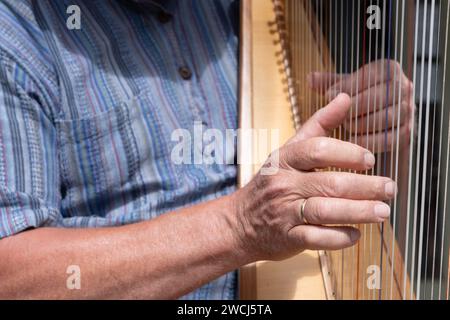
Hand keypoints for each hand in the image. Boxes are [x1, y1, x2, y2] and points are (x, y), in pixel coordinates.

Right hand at [232, 94, 396, 261]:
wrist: (240, 222)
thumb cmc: (271, 183)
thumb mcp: (288, 150)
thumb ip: (318, 124)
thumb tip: (345, 97)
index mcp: (284, 159)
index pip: (317, 150)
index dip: (347, 153)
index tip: (370, 159)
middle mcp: (284, 184)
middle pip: (329, 183)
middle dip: (365, 187)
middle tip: (389, 188)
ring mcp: (284, 212)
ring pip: (325, 211)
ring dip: (359, 212)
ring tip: (383, 211)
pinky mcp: (287, 238)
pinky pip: (317, 239)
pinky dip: (340, 238)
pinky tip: (356, 234)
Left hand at [308, 59, 413, 152]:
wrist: (378, 119)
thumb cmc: (359, 98)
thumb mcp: (344, 86)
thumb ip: (329, 82)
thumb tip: (311, 78)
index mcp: (388, 69)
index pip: (370, 74)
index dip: (347, 85)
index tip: (330, 94)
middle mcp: (403, 87)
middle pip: (379, 97)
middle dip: (355, 108)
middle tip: (339, 116)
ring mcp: (408, 111)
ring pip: (385, 118)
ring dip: (361, 124)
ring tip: (346, 127)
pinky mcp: (407, 132)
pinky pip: (390, 139)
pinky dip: (369, 141)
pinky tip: (354, 140)